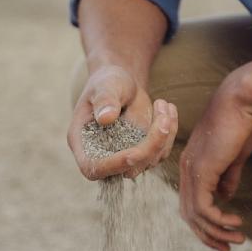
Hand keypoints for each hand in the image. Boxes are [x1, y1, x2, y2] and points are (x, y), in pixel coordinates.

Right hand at [68, 65, 177, 179]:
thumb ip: (105, 100)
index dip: (113, 166)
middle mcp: (102, 156)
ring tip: (162, 104)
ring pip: (150, 160)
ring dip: (164, 135)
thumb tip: (106, 118)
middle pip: (128, 168)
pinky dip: (170, 131)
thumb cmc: (107, 82)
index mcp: (82, 143)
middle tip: (163, 115)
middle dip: (150, 145)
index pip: (93, 167)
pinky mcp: (144, 154)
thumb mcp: (105, 85)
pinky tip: (167, 108)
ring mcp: (125, 157)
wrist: (121, 84)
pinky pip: (162, 151)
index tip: (134, 153)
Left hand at [179, 75, 251, 250]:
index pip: (190, 201)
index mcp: (191, 166)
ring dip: (216, 232)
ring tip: (237, 239)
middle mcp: (186, 170)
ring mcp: (191, 170)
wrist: (241, 101)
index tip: (223, 235)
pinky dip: (218, 220)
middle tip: (226, 249)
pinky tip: (236, 223)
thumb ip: (227, 177)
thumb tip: (226, 197)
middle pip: (188, 213)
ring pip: (195, 214)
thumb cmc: (240, 124)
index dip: (204, 222)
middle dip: (207, 234)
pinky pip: (204, 207)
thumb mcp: (233, 156)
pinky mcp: (202, 171)